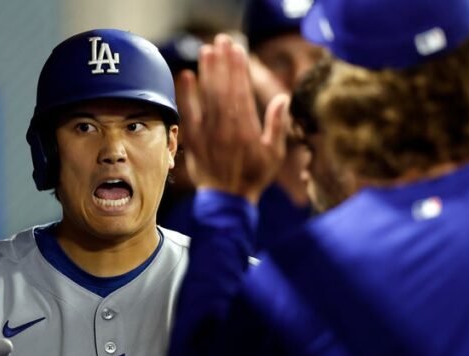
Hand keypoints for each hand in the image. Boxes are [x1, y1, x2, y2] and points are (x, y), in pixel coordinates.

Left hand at [178, 34, 289, 203]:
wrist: (228, 201)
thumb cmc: (253, 177)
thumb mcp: (274, 154)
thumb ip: (277, 125)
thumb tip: (282, 97)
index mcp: (247, 130)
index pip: (242, 92)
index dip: (239, 69)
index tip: (238, 49)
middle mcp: (226, 129)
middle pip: (223, 89)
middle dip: (223, 63)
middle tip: (221, 40)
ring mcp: (208, 134)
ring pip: (206, 97)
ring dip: (206, 72)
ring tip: (206, 50)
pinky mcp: (193, 141)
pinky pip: (188, 114)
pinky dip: (186, 95)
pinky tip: (186, 76)